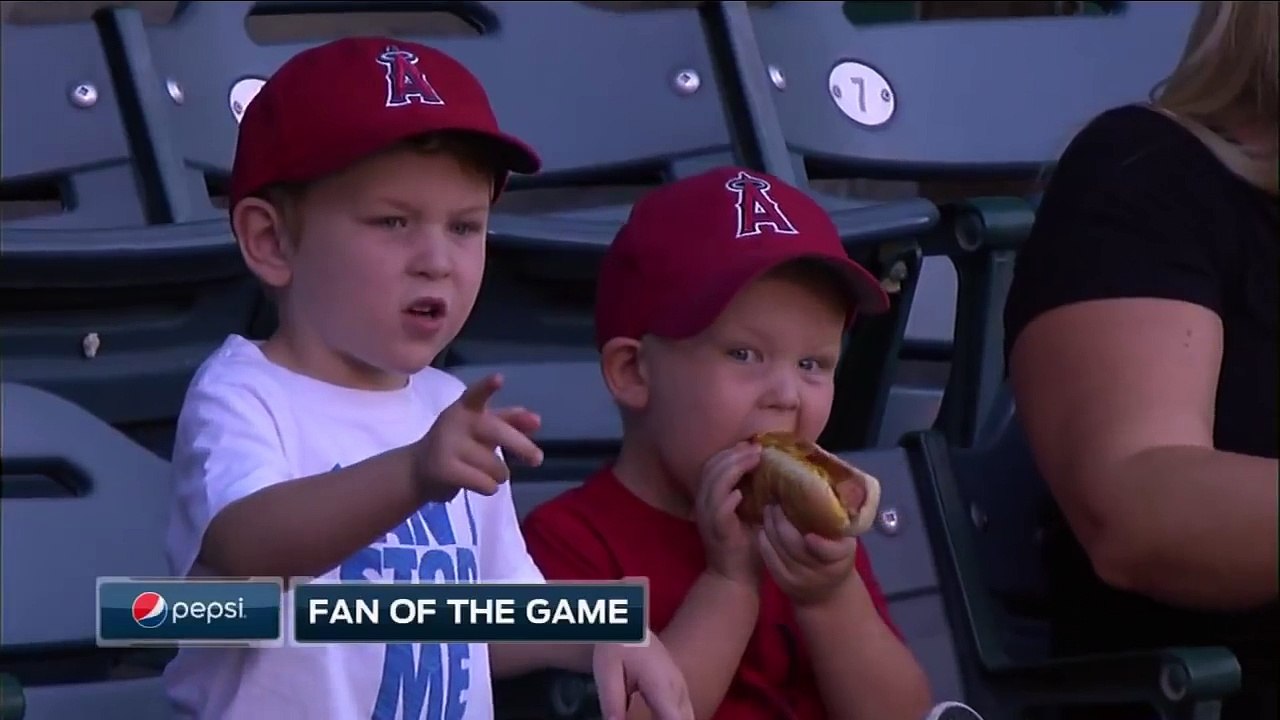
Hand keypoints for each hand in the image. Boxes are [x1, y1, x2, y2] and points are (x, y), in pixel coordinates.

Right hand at [411, 374, 543, 501]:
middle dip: (522, 447)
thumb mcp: (483, 427)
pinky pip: (486, 484)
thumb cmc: (460, 443)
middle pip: (498, 433)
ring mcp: (447, 446)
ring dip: (500, 474)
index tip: (498, 379)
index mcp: (466, 407)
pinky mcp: (444, 471)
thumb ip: (510, 421)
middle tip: (538, 459)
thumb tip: (537, 420)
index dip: (487, 387)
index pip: (477, 394)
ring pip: (496, 465)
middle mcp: (455, 422)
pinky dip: (489, 487)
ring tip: (485, 472)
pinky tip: (478, 484)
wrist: (419, 469)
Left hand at [593, 631, 693, 719]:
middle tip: (640, 717)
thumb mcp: (606, 672)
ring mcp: (681, 688)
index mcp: (662, 685)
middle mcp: (678, 689)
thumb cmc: (617, 646)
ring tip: (647, 715)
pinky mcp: (679, 690)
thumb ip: (612, 703)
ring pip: (688, 718)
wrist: (629, 624)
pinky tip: (656, 716)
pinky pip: (683, 714)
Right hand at [696, 442, 762, 586]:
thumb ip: (755, 493)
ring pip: (713, 483)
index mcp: (712, 497)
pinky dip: (728, 497)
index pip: (714, 465)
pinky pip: (717, 509)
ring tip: (753, 459)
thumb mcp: (752, 513)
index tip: (752, 444)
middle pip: (711, 467)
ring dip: (733, 468)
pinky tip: (741, 492)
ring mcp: (708, 518)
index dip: (730, 451)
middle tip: (756, 447)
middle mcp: (704, 504)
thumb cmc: (747, 546)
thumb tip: (775, 470)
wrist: (736, 579)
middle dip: (733, 454)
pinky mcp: (716, 531)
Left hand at [758, 504, 858, 606]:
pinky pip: (768, 556)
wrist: (827, 593)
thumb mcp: (847, 544)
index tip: (808, 526)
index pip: (828, 552)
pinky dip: (764, 538)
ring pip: (778, 547)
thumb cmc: (838, 560)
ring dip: (770, 525)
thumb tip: (827, 493)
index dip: (819, 544)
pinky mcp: (781, 581)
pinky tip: (764, 525)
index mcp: (838, 560)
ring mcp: (797, 578)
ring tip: (769, 508)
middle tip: (777, 500)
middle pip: (795, 545)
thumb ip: (839, 525)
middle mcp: (817, 572)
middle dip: (782, 519)